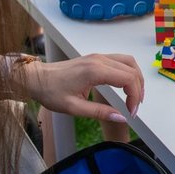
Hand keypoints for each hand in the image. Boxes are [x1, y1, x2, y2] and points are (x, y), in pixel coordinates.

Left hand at [20, 53, 144, 120]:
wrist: (37, 78)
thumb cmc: (51, 93)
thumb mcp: (74, 108)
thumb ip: (99, 112)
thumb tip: (122, 117)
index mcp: (96, 71)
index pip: (128, 79)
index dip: (134, 96)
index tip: (131, 113)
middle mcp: (100, 59)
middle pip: (132, 69)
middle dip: (138, 89)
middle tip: (134, 107)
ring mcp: (99, 56)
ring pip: (129, 61)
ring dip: (136, 78)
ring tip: (135, 96)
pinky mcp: (97, 57)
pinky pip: (120, 60)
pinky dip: (128, 72)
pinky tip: (125, 85)